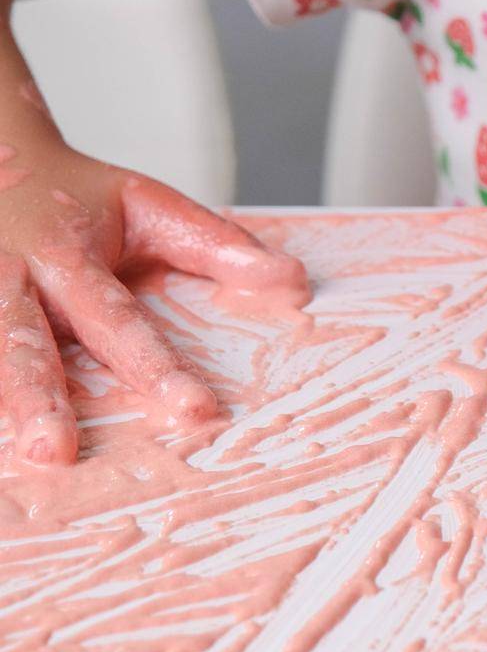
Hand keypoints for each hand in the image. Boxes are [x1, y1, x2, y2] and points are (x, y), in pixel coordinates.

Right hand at [0, 139, 306, 465]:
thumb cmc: (77, 198)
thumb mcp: (149, 205)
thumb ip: (217, 245)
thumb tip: (293, 283)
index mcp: (64, 253)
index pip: (117, 319)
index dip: (156, 367)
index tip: (195, 409)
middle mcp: (9, 276)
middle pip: (21, 340)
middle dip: (37, 396)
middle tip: (55, 452)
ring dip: (1, 402)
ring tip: (20, 454)